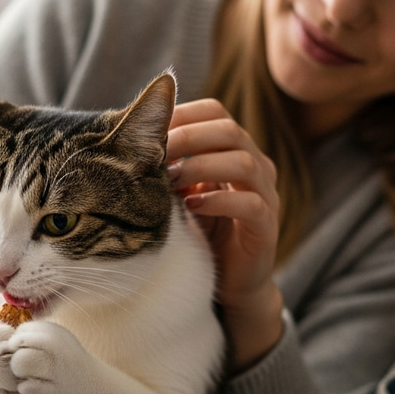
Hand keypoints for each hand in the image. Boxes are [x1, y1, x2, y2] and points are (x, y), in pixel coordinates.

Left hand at [167, 99, 283, 366]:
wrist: (231, 280)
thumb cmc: (202, 231)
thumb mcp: (182, 192)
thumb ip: (169, 167)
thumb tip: (128, 142)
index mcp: (235, 150)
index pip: (216, 113)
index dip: (184, 113)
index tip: (151, 127)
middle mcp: (256, 165)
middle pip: (229, 131)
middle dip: (187, 137)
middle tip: (154, 152)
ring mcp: (266, 194)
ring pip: (243, 163)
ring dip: (201, 166)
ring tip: (170, 180)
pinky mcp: (267, 226)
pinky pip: (250, 204)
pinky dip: (218, 201)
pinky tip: (191, 205)